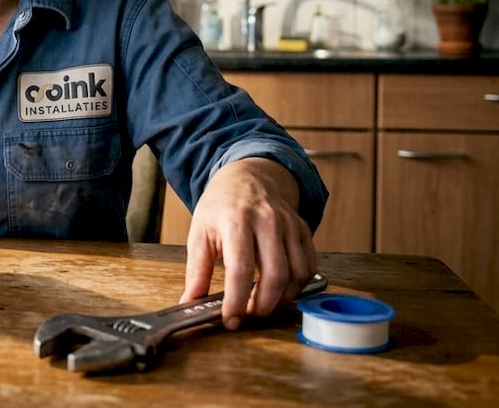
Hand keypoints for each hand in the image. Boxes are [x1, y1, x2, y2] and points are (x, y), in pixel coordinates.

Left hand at [180, 158, 315, 329]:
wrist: (247, 178)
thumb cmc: (220, 207)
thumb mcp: (199, 233)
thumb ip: (196, 271)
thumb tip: (189, 303)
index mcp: (235, 221)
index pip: (240, 269)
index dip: (237, 301)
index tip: (231, 319)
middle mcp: (266, 221)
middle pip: (275, 274)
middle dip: (264, 304)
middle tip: (250, 314)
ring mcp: (288, 224)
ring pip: (297, 273)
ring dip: (283, 298)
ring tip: (264, 303)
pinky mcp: (303, 229)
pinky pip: (309, 264)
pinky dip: (298, 285)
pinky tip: (282, 289)